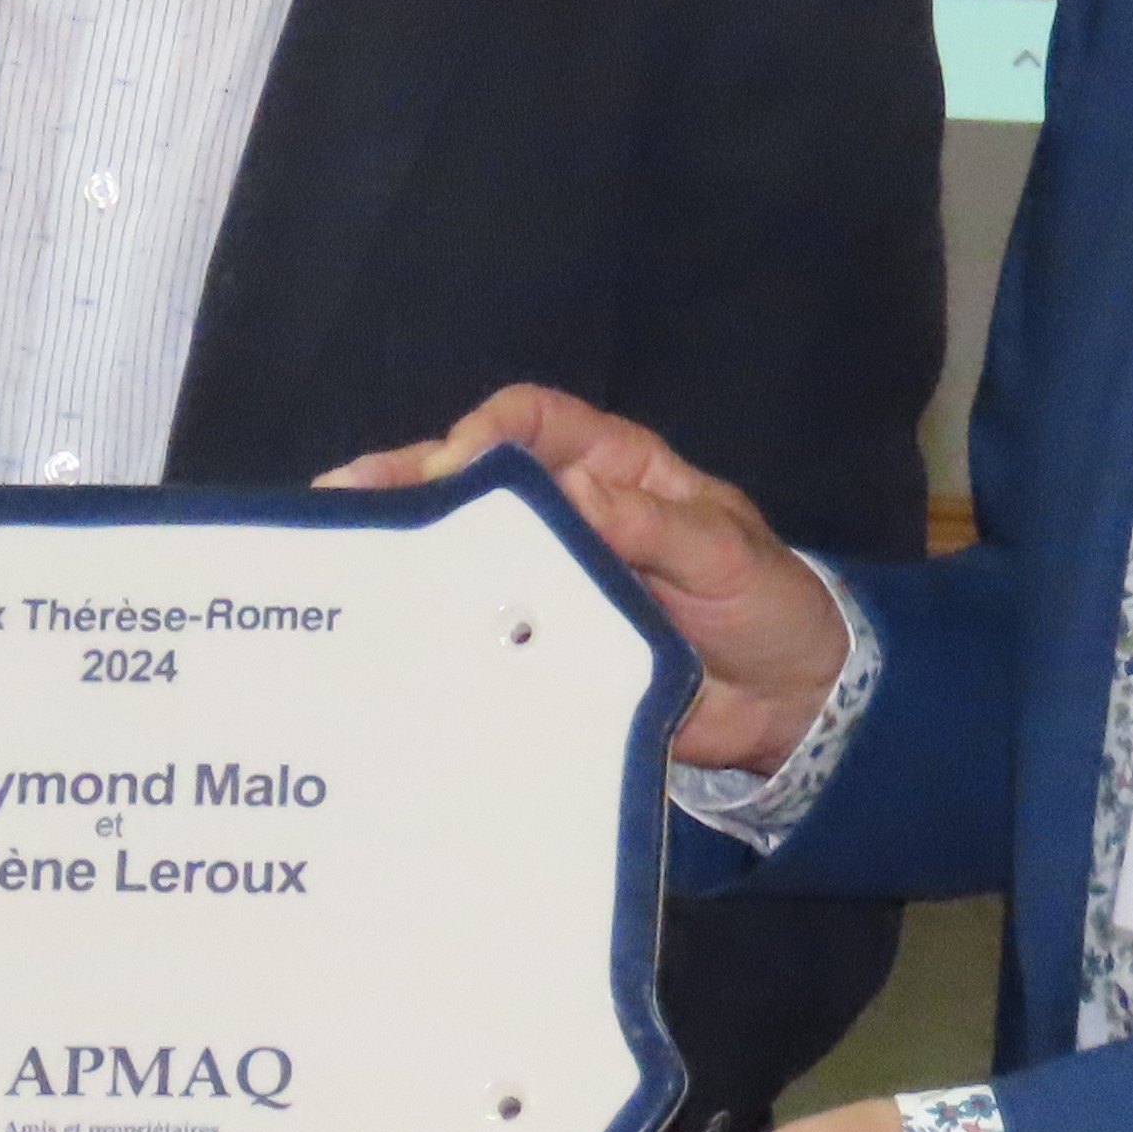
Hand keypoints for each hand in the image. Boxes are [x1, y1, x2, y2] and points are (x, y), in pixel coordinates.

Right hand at [320, 385, 845, 773]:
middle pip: (478, 483)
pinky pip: (484, 630)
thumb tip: (568, 492)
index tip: (456, 466)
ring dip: (406, 550)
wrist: (792, 709)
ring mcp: (551, 583)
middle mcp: (569, 516)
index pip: (534, 422)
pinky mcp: (545, 648)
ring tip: (340, 557)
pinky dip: (437, 628)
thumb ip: (650, 525)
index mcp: (612, 469)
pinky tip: (390, 634)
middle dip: (409, 482)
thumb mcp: (723, 553)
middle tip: (347, 500)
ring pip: (467, 553)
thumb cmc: (768, 603)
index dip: (490, 433)